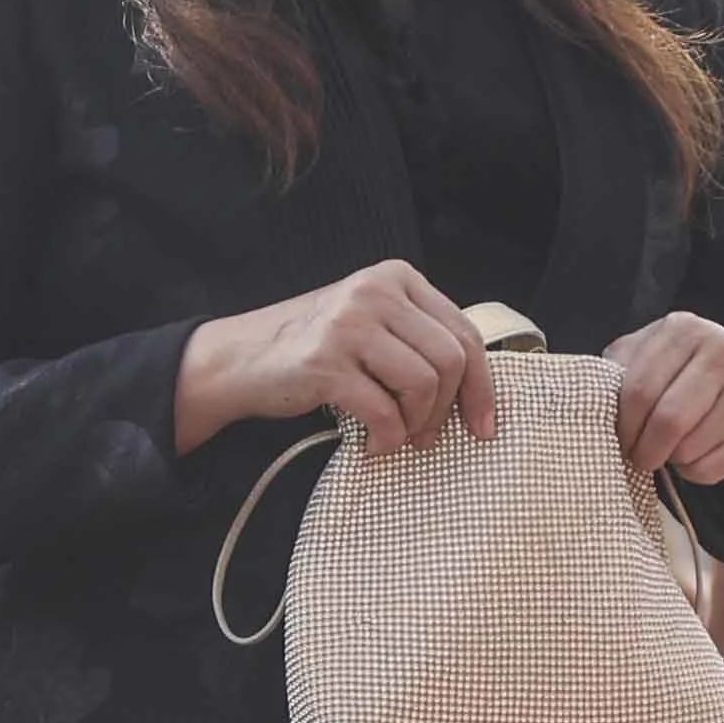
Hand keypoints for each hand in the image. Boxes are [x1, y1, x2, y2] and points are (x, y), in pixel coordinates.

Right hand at [175, 261, 501, 454]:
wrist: (239, 358)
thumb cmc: (314, 349)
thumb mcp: (371, 323)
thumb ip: (418, 338)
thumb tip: (478, 391)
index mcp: (395, 278)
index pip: (464, 333)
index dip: (482, 386)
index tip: (484, 425)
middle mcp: (374, 292)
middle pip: (449, 360)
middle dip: (447, 410)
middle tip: (429, 437)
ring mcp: (348, 324)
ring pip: (423, 384)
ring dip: (416, 424)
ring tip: (397, 437)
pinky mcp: (325, 362)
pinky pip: (383, 411)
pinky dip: (386, 438)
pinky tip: (373, 445)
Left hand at [608, 313, 723, 485]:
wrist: (722, 377)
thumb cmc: (663, 371)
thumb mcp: (634, 359)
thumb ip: (611, 376)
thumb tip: (588, 409)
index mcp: (683, 328)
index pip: (640, 390)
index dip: (623, 426)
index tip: (618, 440)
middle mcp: (723, 348)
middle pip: (670, 420)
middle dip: (644, 450)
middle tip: (637, 458)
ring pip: (693, 447)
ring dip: (670, 460)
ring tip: (665, 451)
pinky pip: (718, 465)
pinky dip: (695, 473)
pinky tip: (690, 458)